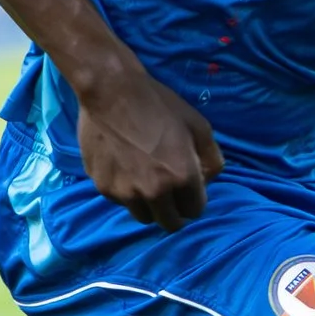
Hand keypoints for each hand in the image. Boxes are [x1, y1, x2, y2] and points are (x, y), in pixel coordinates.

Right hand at [74, 56, 223, 227]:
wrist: (111, 92)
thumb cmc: (159, 105)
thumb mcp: (199, 126)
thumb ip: (211, 159)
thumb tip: (208, 181)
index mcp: (181, 178)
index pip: (195, 211)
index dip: (194, 200)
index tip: (189, 189)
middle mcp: (153, 192)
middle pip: (169, 223)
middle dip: (175, 211)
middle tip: (170, 192)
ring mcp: (125, 192)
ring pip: (144, 216)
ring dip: (150, 206)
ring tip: (147, 181)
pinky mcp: (103, 187)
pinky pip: (121, 201)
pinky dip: (127, 192)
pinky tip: (126, 168)